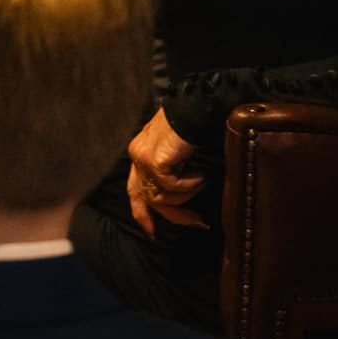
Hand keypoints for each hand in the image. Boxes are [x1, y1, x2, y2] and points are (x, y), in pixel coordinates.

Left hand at [124, 108, 205, 236]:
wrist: (194, 107)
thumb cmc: (192, 125)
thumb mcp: (177, 151)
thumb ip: (171, 170)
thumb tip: (178, 199)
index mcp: (141, 153)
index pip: (135, 189)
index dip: (142, 212)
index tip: (151, 231)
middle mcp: (137, 156)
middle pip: (148, 199)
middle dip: (173, 215)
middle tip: (197, 223)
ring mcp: (143, 159)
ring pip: (163, 196)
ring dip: (187, 194)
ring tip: (201, 178)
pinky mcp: (153, 162)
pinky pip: (173, 187)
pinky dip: (190, 184)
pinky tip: (199, 174)